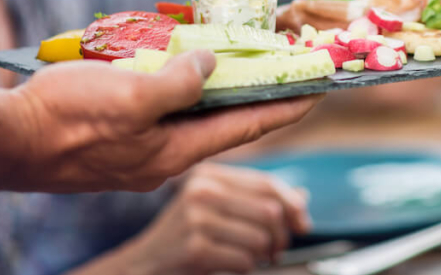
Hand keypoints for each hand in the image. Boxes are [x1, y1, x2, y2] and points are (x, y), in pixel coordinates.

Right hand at [5, 52, 321, 191]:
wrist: (3, 142)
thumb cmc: (65, 121)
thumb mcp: (132, 96)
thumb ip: (181, 83)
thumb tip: (212, 64)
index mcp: (177, 149)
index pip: (249, 125)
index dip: (289, 105)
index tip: (322, 88)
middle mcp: (167, 150)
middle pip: (226, 116)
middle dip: (259, 89)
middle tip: (287, 61)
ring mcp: (142, 142)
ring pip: (194, 109)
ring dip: (220, 82)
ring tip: (243, 55)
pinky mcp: (120, 130)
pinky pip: (164, 104)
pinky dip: (182, 82)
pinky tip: (182, 60)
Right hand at [123, 163, 310, 273]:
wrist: (138, 267)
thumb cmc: (182, 241)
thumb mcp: (215, 211)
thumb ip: (253, 201)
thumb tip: (301, 199)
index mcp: (208, 175)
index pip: (266, 183)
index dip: (292, 204)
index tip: (302, 222)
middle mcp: (202, 190)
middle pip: (270, 211)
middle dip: (280, 236)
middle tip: (275, 251)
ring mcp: (197, 218)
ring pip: (260, 238)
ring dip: (260, 257)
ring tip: (244, 258)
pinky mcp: (195, 248)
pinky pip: (244, 260)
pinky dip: (244, 269)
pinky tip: (225, 267)